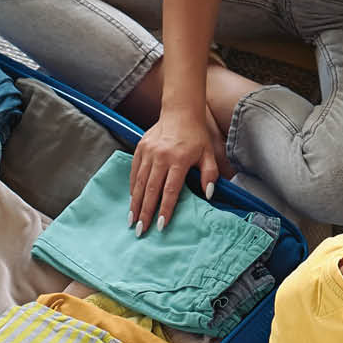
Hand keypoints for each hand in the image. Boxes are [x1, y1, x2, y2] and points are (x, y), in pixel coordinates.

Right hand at [129, 109, 222, 234]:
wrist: (180, 112)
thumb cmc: (196, 136)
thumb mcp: (208, 154)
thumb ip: (210, 174)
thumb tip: (208, 195)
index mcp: (178, 159)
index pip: (170, 190)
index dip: (165, 209)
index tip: (160, 226)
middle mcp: (161, 156)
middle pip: (151, 189)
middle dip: (145, 211)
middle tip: (140, 230)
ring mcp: (148, 152)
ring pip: (140, 182)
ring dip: (135, 203)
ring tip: (132, 220)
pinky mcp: (140, 148)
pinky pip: (134, 172)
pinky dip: (133, 187)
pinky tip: (132, 200)